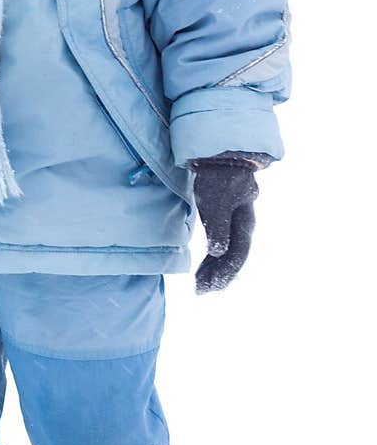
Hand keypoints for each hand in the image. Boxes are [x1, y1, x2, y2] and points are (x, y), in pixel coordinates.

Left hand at [187, 152, 264, 293]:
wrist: (220, 152)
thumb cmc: (218, 176)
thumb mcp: (215, 200)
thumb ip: (218, 227)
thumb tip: (219, 252)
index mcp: (244, 223)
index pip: (236, 256)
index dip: (223, 274)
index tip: (207, 287)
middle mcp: (244, 225)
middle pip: (234, 258)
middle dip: (219, 276)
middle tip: (200, 291)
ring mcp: (236, 221)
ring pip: (229, 252)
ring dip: (215, 269)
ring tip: (200, 284)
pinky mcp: (226, 217)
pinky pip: (223, 243)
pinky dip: (214, 257)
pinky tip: (206, 265)